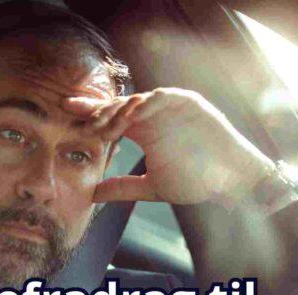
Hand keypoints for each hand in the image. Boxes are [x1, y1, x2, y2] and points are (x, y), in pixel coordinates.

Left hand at [62, 88, 274, 206]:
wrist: (231, 180)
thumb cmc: (197, 180)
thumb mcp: (152, 187)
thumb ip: (123, 188)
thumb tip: (92, 195)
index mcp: (143, 132)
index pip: (109, 120)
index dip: (90, 116)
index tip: (66, 116)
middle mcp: (153, 116)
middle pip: (118, 106)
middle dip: (96, 109)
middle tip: (77, 114)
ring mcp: (170, 108)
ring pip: (137, 100)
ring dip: (119, 108)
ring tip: (104, 121)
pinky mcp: (189, 103)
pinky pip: (164, 96)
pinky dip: (148, 102)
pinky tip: (134, 111)